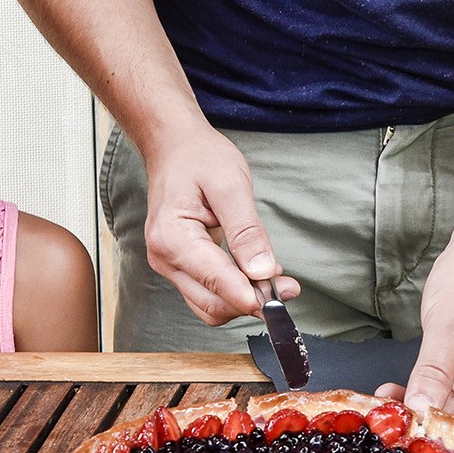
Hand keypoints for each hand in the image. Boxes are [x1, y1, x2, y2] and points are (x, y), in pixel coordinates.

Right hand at [141, 129, 297, 324]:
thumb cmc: (200, 158)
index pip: (216, 281)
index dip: (251, 296)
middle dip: (252, 301)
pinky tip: (257, 276)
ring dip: (244, 301)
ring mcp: (169, 264)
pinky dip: (234, 292)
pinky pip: (208, 293)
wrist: (174, 146)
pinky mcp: (179, 266)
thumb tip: (263, 272)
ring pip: (210, 306)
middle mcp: (164, 258)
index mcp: (172, 237)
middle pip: (212, 304)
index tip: (283, 298)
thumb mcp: (231, 185)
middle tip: (289, 287)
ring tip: (277, 282)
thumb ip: (246, 231)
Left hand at [375, 240, 453, 435]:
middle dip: (429, 420)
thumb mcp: (449, 325)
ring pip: (453, 405)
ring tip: (386, 403)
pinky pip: (446, 389)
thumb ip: (435, 371)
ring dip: (422, 406)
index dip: (449, 432)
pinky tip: (397, 391)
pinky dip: (423, 391)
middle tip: (389, 421)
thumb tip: (421, 410)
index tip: (412, 433)